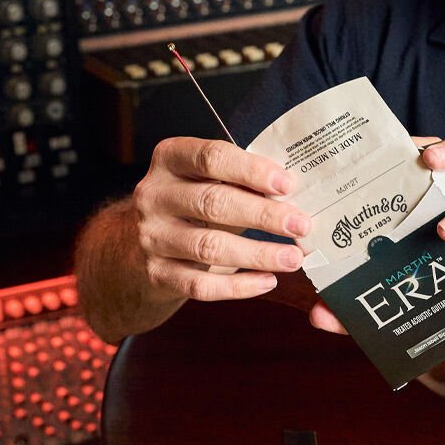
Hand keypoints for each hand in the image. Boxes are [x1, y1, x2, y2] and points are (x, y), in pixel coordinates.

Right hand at [130, 136, 310, 302]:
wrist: (142, 245)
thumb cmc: (194, 203)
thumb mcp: (211, 180)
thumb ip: (244, 181)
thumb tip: (297, 195)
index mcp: (170, 159)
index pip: (211, 158)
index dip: (251, 170)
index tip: (287, 184)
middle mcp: (154, 195)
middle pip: (213, 202)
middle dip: (264, 215)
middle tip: (301, 225)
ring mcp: (152, 236)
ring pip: (209, 247)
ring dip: (258, 253)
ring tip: (292, 258)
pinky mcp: (157, 274)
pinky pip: (201, 285)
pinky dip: (239, 286)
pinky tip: (267, 281)